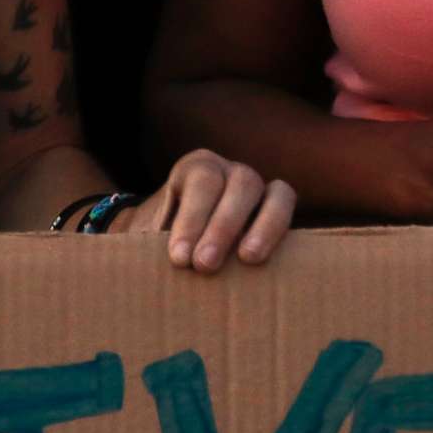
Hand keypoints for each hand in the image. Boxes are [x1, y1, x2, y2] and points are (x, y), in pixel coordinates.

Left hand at [157, 149, 296, 271]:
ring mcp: (259, 188)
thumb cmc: (158, 238)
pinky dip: (279, 231)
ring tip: (248, 260)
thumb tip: (150, 263)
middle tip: (204, 265)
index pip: (201, 182)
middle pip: (241, 184)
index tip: (179, 258)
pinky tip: (265, 260)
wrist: (175, 242)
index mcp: (196, 168)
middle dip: (223, 226)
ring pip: (275, 193)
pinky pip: (286, 210)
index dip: (192, 219)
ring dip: (264, 228)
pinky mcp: (275, 209)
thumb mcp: (146, 235)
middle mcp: (231, 171)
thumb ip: (148, 243)